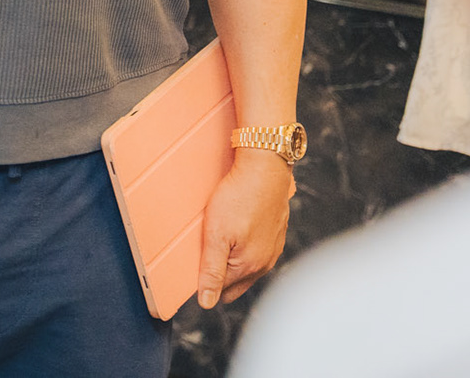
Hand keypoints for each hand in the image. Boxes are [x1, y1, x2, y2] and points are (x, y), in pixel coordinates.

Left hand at [198, 151, 294, 308]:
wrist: (265, 167)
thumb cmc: (239, 197)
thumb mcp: (216, 235)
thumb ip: (211, 271)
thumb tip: (207, 302)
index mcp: (249, 268)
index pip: (222, 290)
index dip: (205, 281)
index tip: (194, 264)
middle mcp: (265, 263)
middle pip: (235, 281)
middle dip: (219, 273)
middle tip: (204, 250)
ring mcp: (273, 247)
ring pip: (246, 264)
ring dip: (232, 257)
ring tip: (220, 236)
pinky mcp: (276, 232)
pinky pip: (256, 247)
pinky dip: (245, 243)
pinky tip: (237, 226)